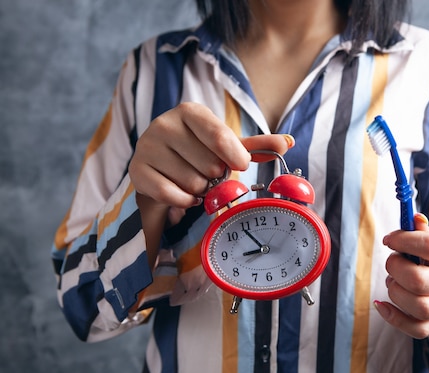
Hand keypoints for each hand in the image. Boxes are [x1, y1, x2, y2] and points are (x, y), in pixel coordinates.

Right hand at [128, 102, 293, 266]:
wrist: (161, 168)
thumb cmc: (198, 153)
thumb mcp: (228, 147)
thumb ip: (257, 145)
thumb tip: (288, 142)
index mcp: (190, 112)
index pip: (220, 136)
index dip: (235, 157)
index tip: (239, 166)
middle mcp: (164, 124)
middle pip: (209, 165)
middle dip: (214, 177)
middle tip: (207, 173)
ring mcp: (147, 147)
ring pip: (192, 182)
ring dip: (200, 190)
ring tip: (193, 181)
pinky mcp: (137, 172)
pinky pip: (171, 195)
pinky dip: (184, 201)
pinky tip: (184, 194)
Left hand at [374, 214, 428, 339]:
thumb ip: (422, 230)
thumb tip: (413, 218)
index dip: (403, 240)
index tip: (389, 240)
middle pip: (419, 280)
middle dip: (395, 268)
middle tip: (392, 262)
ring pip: (418, 306)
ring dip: (395, 291)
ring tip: (392, 280)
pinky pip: (416, 329)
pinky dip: (393, 318)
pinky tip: (381, 304)